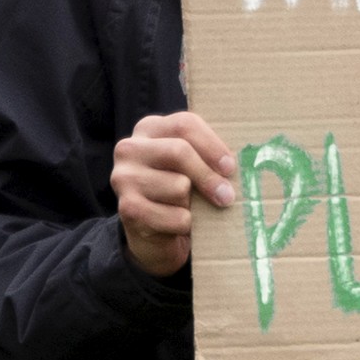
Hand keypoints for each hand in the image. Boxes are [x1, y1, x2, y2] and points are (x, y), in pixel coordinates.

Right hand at [111, 111, 237, 277]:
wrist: (153, 235)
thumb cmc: (179, 193)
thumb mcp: (191, 167)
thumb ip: (206, 156)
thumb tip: (234, 165)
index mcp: (149, 129)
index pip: (184, 124)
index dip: (212, 145)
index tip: (230, 167)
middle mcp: (130, 148)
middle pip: (179, 151)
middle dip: (208, 176)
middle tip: (227, 196)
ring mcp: (124, 178)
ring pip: (179, 186)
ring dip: (193, 205)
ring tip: (188, 209)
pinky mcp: (128, 208)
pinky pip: (175, 216)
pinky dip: (185, 225)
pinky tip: (178, 226)